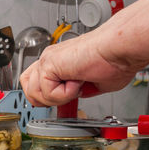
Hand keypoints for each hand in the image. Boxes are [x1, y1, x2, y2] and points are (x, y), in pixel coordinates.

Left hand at [19, 31, 137, 106]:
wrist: (119, 49)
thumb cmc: (115, 60)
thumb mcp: (93, 84)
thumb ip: (78, 90)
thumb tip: (75, 96)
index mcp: (59, 62)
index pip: (34, 82)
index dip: (46, 96)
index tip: (66, 98)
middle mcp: (50, 59)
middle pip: (28, 88)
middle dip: (46, 100)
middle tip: (68, 94)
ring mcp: (47, 60)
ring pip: (34, 93)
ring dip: (57, 98)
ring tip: (75, 87)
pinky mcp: (49, 63)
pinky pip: (46, 92)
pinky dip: (64, 94)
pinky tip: (77, 82)